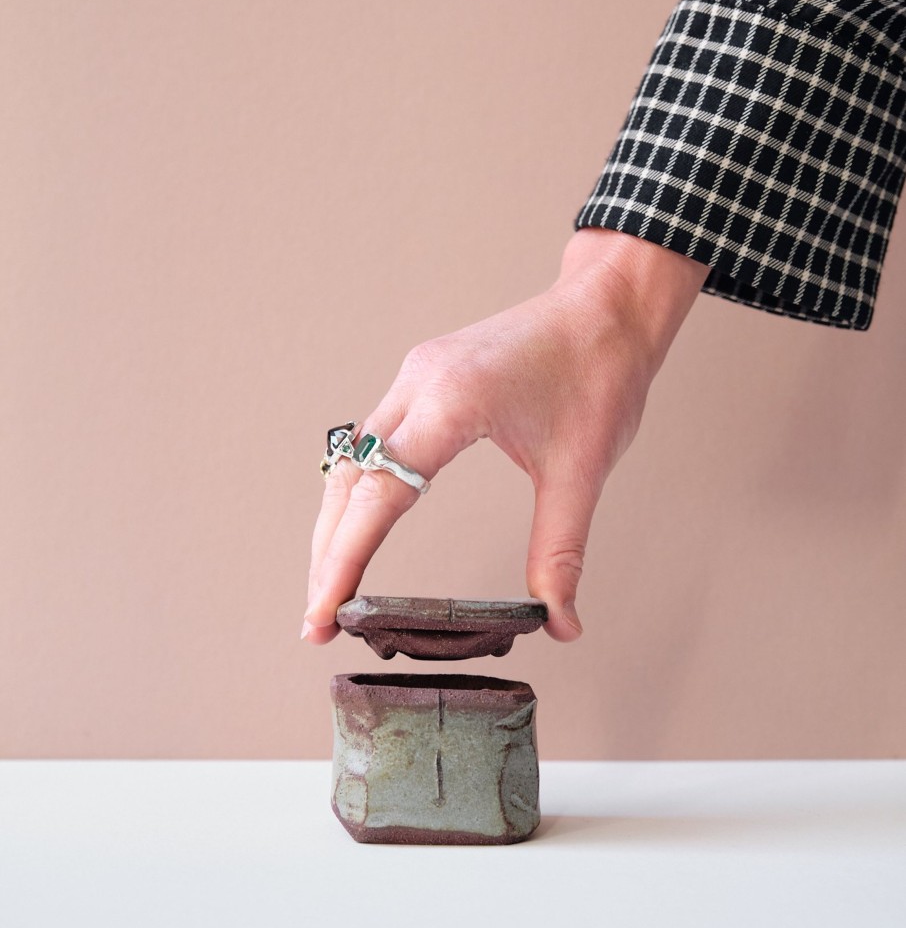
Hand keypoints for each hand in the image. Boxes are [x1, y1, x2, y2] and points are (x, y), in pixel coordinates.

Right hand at [303, 228, 707, 643]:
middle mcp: (419, 384)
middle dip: (327, 556)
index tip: (323, 614)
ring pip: (352, 461)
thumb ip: (561, 551)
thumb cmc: (599, 371)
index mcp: (453, 402)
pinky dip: (359, 492)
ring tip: (330, 590)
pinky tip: (358, 528)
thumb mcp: (583, 471)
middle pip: (348, 482)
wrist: (608, 304)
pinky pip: (371, 440)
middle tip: (318, 623)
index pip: (379, 494)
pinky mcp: (423, 377)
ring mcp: (416, 376)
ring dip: (336, 525)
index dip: (345, 561)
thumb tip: (561, 623)